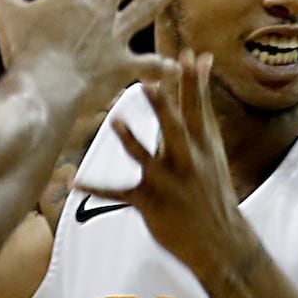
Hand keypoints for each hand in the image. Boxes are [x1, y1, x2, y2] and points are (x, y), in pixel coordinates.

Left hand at [73, 50, 242, 275]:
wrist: (222, 241)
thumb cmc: (211, 188)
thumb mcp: (213, 148)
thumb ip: (202, 107)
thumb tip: (205, 62)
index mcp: (202, 146)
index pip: (197, 109)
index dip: (193, 82)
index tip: (189, 55)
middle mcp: (187, 162)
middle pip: (174, 131)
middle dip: (163, 109)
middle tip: (150, 84)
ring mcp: (169, 184)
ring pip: (147, 160)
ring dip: (131, 141)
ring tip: (115, 121)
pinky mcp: (151, 204)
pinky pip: (119, 196)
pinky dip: (96, 190)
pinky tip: (75, 183)